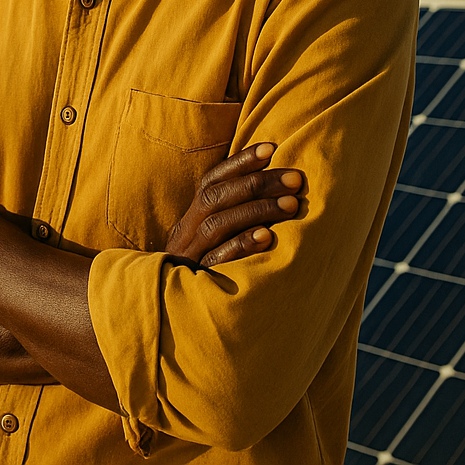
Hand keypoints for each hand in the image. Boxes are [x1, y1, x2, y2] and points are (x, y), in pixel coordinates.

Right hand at [164, 143, 302, 268]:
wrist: (167, 317)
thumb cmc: (203, 274)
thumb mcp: (210, 242)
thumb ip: (230, 218)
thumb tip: (275, 190)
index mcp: (190, 218)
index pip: (212, 180)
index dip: (239, 162)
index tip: (272, 147)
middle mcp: (185, 231)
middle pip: (216, 197)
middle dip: (258, 183)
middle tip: (296, 178)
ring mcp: (188, 255)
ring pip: (217, 223)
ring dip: (256, 210)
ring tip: (291, 205)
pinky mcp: (195, 280)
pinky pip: (217, 259)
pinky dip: (241, 245)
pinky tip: (267, 238)